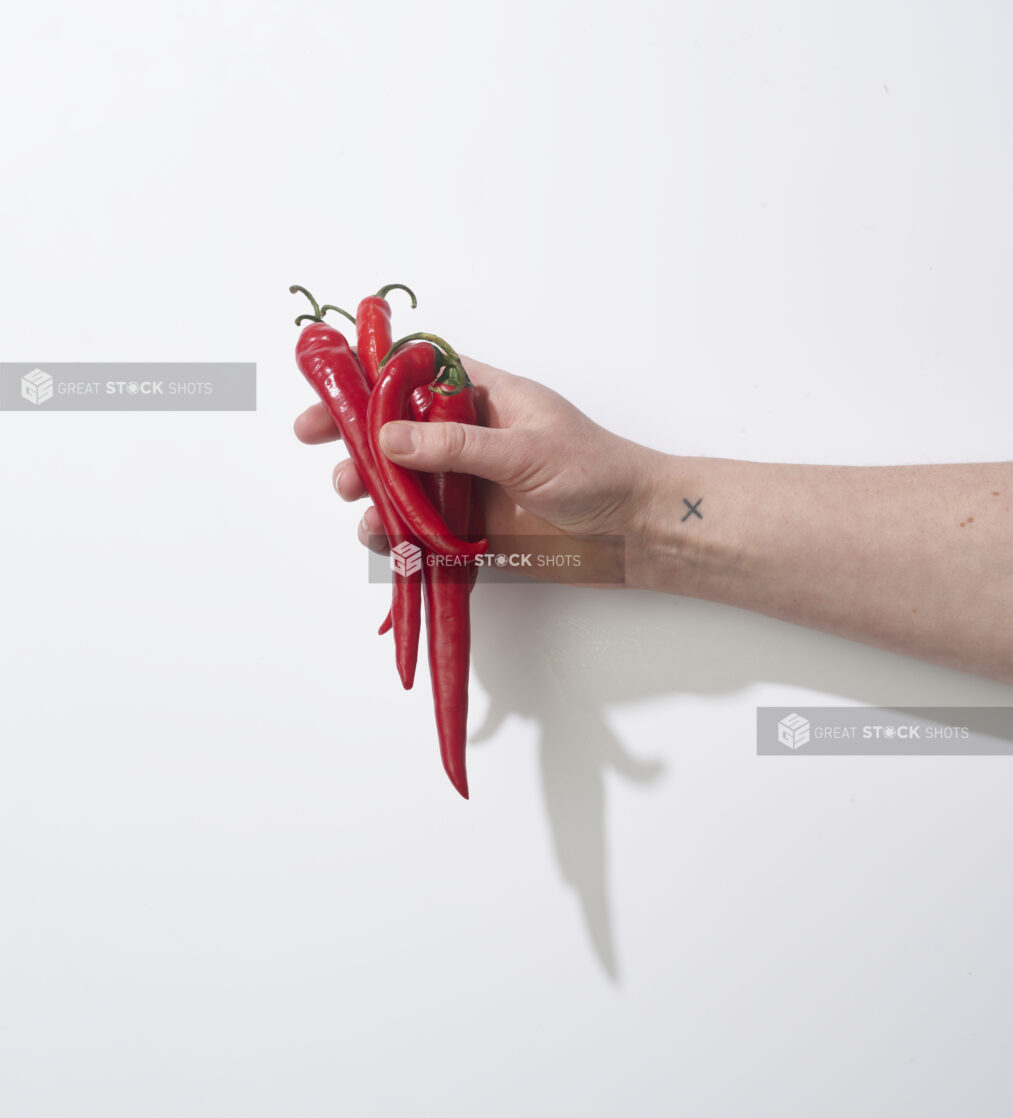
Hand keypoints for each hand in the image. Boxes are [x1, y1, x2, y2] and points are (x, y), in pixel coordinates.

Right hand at [293, 358, 663, 579]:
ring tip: (356, 498)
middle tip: (316, 440)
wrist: (636, 532)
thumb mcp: (526, 450)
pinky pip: (420, 528)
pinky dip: (395, 533)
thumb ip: (456, 446)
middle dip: (353, 433)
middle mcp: (468, 438)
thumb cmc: (597, 472)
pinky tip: (383, 538)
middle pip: (395, 428)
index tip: (330, 383)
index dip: (370, 374)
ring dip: (370, 487)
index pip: (416, 373)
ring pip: (401, 481)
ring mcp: (466, 484)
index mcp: (485, 398)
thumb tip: (387, 438)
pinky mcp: (470, 528)